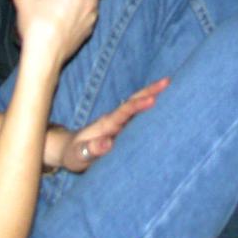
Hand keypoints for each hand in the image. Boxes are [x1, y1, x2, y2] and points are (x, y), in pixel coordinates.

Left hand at [55, 77, 170, 171]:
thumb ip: (92, 149)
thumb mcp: (79, 155)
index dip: (137, 106)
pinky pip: (137, 113)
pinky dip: (149, 104)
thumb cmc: (74, 155)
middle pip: (133, 101)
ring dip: (151, 94)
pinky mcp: (121, 126)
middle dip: (150, 91)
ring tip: (169, 85)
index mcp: (106, 125)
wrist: (68, 150)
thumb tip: (108, 143)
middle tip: (168, 82)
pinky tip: (162, 101)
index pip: (124, 112)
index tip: (152, 100)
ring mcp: (118, 122)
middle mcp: (114, 119)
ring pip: (137, 104)